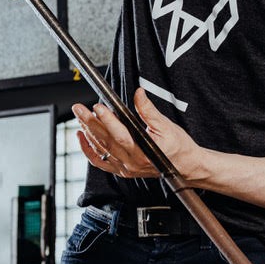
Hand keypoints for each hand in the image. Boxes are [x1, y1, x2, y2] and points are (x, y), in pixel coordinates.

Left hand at [73, 89, 203, 179]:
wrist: (185, 167)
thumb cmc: (178, 147)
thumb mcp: (166, 126)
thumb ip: (148, 110)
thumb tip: (138, 93)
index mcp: (143, 151)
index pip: (120, 134)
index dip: (107, 120)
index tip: (98, 107)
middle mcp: (131, 162)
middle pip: (105, 141)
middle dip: (90, 122)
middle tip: (78, 108)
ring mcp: (125, 167)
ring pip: (100, 150)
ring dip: (88, 132)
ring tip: (80, 116)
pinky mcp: (123, 170)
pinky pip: (100, 162)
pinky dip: (88, 150)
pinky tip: (82, 136)